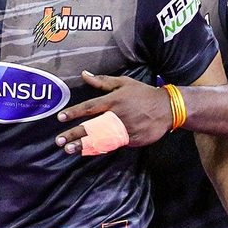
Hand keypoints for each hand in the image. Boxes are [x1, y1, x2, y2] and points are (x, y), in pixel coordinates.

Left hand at [55, 71, 169, 153]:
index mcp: (114, 100)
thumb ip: (102, 81)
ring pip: (101, 139)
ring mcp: (124, 129)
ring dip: (84, 145)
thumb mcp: (124, 83)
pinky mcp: (132, 139)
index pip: (89, 107)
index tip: (60, 117)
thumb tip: (84, 74)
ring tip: (70, 150)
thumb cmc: (143, 94)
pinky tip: (88, 152)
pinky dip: (100, 149)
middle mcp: (117, 116)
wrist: (168, 108)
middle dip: (74, 134)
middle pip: (92, 126)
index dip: (74, 112)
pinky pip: (114, 144)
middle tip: (59, 141)